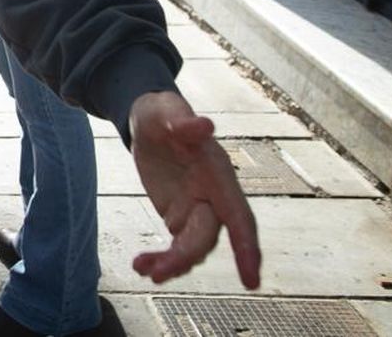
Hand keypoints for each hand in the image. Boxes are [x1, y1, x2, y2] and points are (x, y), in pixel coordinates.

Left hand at [129, 91, 260, 288]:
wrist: (151, 121)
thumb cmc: (165, 113)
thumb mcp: (168, 111)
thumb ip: (184, 121)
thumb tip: (205, 124)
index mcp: (219, 175)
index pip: (238, 217)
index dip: (246, 248)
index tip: (251, 281)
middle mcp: (213, 197)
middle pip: (206, 238)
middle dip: (185, 258)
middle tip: (157, 274)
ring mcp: (196, 210)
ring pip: (190, 248)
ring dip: (170, 263)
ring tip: (144, 269)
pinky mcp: (178, 216)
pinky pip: (173, 245)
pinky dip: (159, 257)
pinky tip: (140, 265)